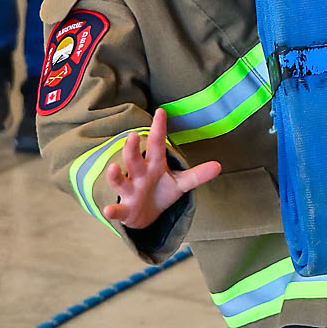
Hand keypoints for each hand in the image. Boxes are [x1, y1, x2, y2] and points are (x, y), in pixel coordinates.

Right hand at [101, 107, 221, 231]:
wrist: (146, 215)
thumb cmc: (161, 192)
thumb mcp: (181, 183)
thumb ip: (197, 175)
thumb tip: (219, 165)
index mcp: (154, 165)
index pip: (157, 144)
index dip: (159, 129)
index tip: (161, 112)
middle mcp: (139, 175)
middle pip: (134, 159)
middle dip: (132, 149)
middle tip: (133, 136)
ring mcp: (130, 191)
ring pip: (120, 181)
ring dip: (115, 175)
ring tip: (114, 168)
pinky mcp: (125, 210)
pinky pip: (117, 210)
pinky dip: (112, 211)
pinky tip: (108, 211)